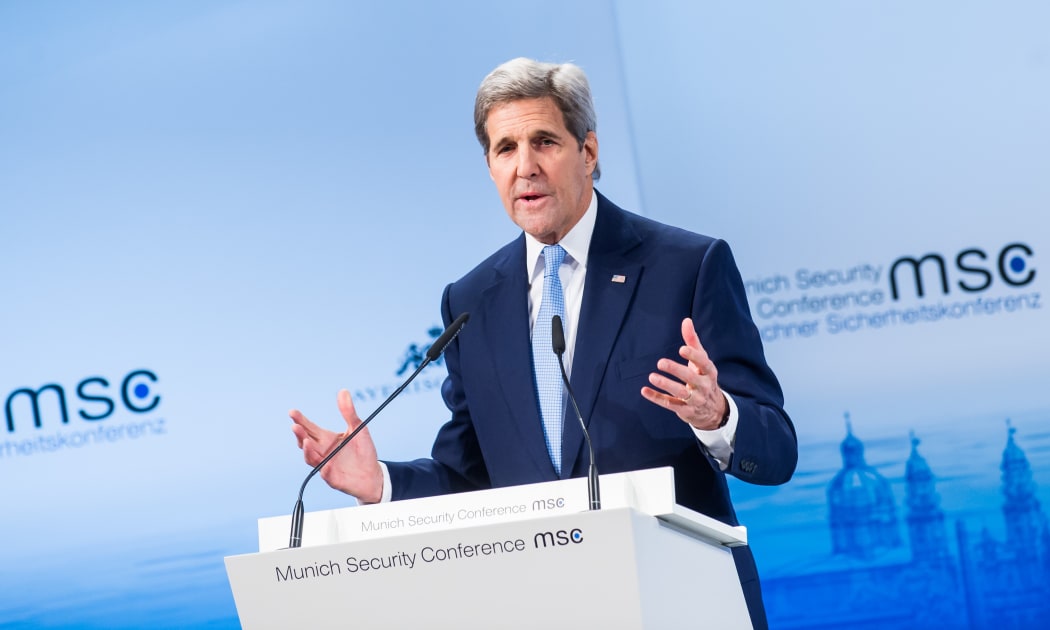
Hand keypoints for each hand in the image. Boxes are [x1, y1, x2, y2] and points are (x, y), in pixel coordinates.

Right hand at [289, 389, 384, 503]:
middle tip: (295, 426)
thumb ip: (349, 412)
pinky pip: (327, 475)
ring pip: (312, 459)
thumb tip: (343, 391)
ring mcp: (326, 466)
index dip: (300, 420)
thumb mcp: (358, 428)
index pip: (309, 428)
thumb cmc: (363, 451)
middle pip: (306, 442)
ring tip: (307, 441)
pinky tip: (326, 466)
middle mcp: (322, 452)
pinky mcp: (334, 479)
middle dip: (300, 434)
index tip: (292, 412)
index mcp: (326, 439)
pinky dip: (326, 470)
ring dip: (308, 451)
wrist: (373, 474)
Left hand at [641, 318, 726, 430]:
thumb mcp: (702, 361)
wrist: (713, 410)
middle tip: (660, 362)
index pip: (704, 363)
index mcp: (709, 372)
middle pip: (690, 378)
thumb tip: (686, 320)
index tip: (682, 349)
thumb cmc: (704, 378)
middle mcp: (703, 386)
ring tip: (652, 376)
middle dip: (676, 370)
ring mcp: (694, 400)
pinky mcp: (685, 410)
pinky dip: (657, 398)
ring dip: (666, 385)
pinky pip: (670, 404)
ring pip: (680, 393)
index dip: (694, 356)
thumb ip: (693, 341)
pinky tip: (644, 391)